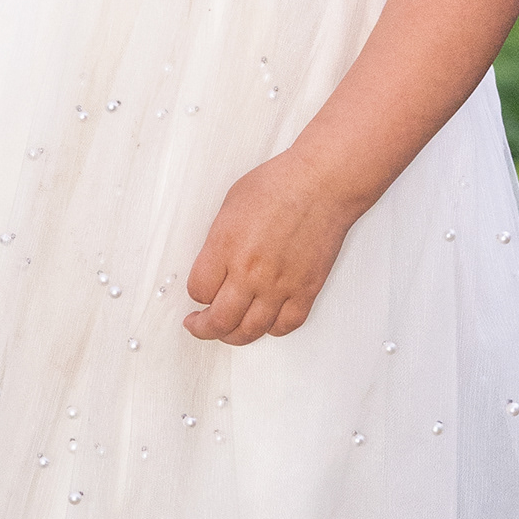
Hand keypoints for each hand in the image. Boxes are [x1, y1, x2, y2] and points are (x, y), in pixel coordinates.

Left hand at [183, 151, 358, 345]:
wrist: (323, 183)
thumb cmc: (280, 185)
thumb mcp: (230, 206)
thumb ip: (218, 243)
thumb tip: (213, 267)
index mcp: (226, 246)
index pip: (198, 290)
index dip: (195, 294)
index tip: (199, 293)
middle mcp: (251, 271)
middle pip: (219, 320)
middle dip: (203, 327)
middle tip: (199, 325)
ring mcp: (280, 284)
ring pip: (250, 331)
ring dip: (234, 335)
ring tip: (228, 330)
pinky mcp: (306, 290)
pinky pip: (285, 325)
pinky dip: (271, 329)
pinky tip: (265, 322)